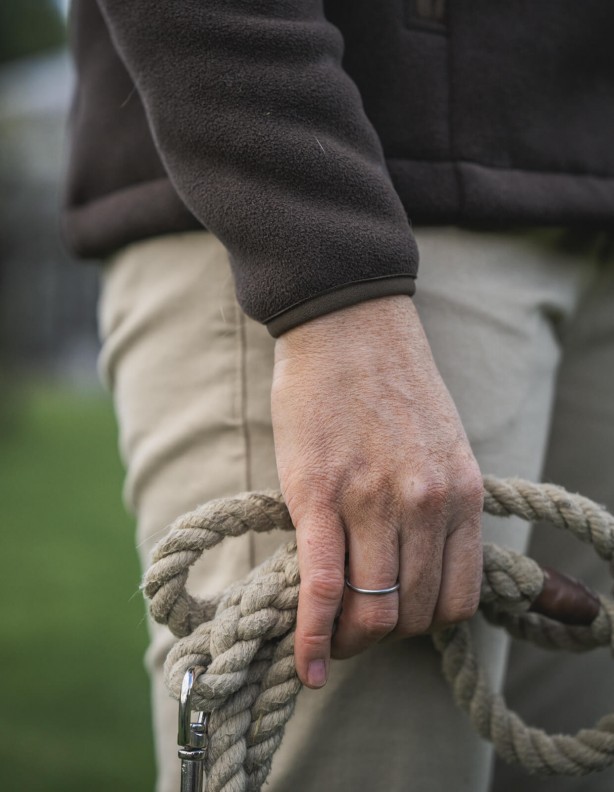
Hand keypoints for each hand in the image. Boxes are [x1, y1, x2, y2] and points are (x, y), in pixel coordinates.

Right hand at [271, 295, 482, 688]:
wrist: (346, 324)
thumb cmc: (389, 382)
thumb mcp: (441, 444)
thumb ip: (437, 505)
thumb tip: (412, 564)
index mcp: (462, 493)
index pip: (458, 599)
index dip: (425, 623)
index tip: (397, 618)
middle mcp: (426, 504)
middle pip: (413, 613)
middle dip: (384, 635)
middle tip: (357, 628)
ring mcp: (372, 501)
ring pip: (373, 612)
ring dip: (351, 642)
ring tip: (331, 640)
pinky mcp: (317, 495)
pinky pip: (323, 587)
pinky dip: (314, 636)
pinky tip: (305, 663)